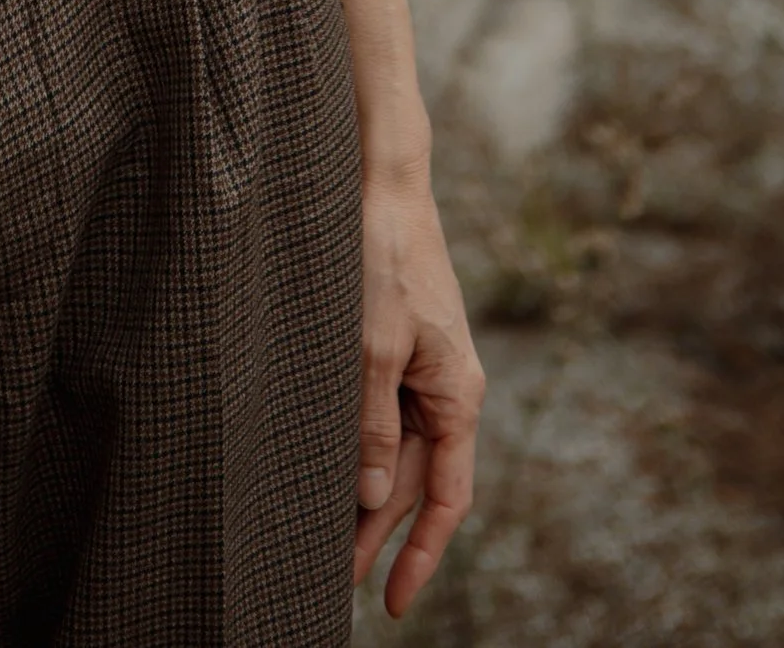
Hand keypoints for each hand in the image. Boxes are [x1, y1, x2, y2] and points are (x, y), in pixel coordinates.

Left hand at [350, 169, 483, 614]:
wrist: (383, 181)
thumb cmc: (381, 256)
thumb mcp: (371, 344)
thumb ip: (372, 424)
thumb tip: (374, 498)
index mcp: (458, 394)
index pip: (447, 497)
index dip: (422, 554)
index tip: (394, 602)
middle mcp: (448, 388)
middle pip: (417, 480)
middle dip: (380, 532)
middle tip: (335, 580)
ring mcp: (425, 367)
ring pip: (397, 449)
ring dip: (366, 492)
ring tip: (325, 536)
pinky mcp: (400, 345)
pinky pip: (384, 412)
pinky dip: (361, 446)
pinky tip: (329, 465)